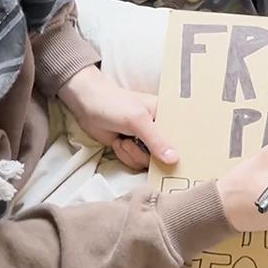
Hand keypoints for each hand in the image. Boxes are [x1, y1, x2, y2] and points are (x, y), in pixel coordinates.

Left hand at [58, 66, 176, 169]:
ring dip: (132, 154)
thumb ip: (156, 141)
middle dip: (147, 153)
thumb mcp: (138, 121)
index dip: (180, 149)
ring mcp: (145, 141)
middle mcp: (159, 130)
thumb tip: (174, 159)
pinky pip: (136, 163)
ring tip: (123, 139)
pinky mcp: (132, 149)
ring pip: (149, 162)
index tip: (175, 159)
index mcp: (167, 116)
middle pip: (165, 155)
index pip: (182, 137)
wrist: (85, 104)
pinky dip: (124, 156)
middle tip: (134, 141)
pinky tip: (118, 142)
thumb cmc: (113, 103)